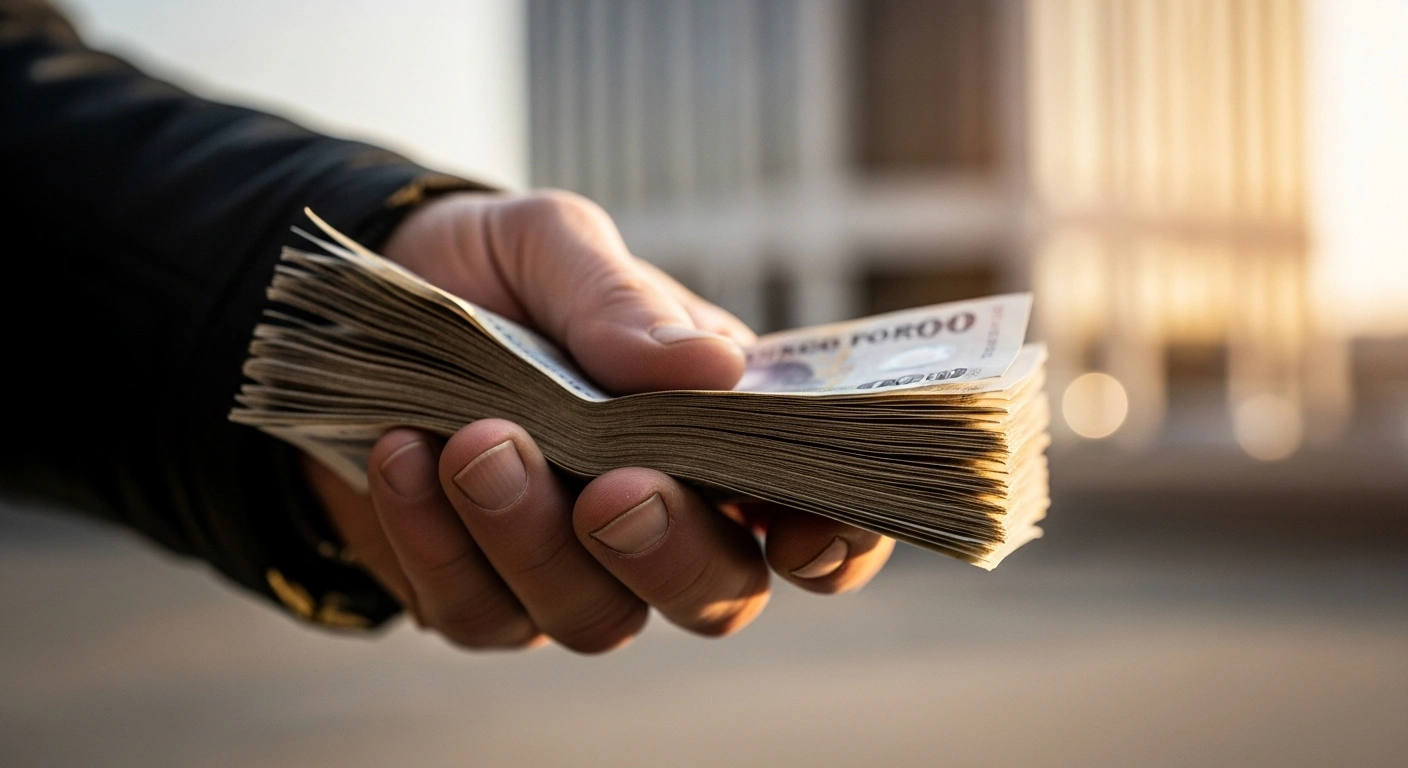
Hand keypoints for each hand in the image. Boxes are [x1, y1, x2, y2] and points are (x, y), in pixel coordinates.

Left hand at [301, 190, 894, 652]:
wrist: (359, 309)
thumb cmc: (493, 274)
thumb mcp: (552, 245)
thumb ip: (623, 302)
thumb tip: (715, 370)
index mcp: (721, 429)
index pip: (817, 511)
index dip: (836, 539)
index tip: (803, 534)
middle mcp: (666, 517)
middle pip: (717, 594)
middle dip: (670, 552)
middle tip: (612, 487)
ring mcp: (575, 570)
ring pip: (597, 620)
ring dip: (537, 540)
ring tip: (476, 442)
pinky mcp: (481, 596)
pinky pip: (478, 611)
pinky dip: (439, 541)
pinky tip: (405, 456)